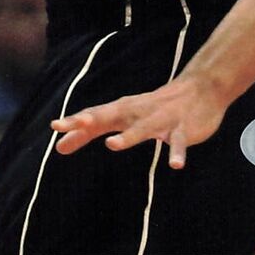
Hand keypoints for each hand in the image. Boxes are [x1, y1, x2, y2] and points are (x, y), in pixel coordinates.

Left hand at [50, 73, 227, 169]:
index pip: (94, 115)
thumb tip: (59, 146)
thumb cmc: (153, 108)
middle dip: (90, 120)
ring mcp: (160, 119)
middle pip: (110, 116)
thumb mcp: (123, 118)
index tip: (54, 126)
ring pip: (142, 129)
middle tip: (71, 125)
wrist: (199, 89)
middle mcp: (137, 112)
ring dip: (127, 137)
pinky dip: (177, 152)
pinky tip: (175, 165)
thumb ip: (93, 130)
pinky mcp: (182, 128)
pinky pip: (179, 142)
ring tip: (112, 146)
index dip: (75, 122)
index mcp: (123, 110)